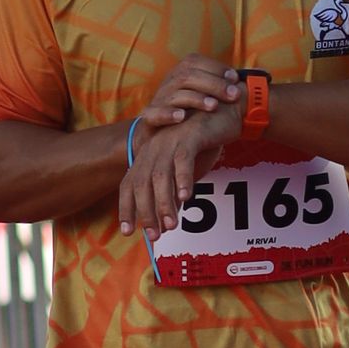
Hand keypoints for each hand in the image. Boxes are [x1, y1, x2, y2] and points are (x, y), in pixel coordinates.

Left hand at [118, 101, 239, 235]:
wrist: (222, 113)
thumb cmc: (201, 144)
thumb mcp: (183, 171)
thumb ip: (173, 193)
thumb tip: (166, 223)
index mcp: (147, 156)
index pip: (129, 185)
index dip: (126, 208)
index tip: (128, 232)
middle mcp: (154, 149)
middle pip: (142, 183)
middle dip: (146, 211)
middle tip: (155, 234)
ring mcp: (170, 142)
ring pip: (161, 176)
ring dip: (165, 202)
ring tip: (172, 224)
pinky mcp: (189, 136)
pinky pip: (183, 160)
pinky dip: (183, 179)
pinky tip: (187, 197)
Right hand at [133, 53, 243, 135]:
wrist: (157, 141)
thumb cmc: (187, 118)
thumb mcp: (200, 100)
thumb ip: (216, 90)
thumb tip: (244, 81)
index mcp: (178, 76)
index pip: (193, 61)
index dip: (215, 67)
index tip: (234, 78)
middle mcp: (168, 86)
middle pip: (188, 76)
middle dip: (214, 84)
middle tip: (233, 95)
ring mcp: (158, 102)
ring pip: (175, 93)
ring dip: (196, 98)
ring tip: (214, 106)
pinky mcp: (149, 119)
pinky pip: (154, 114)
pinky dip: (168, 114)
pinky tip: (182, 117)